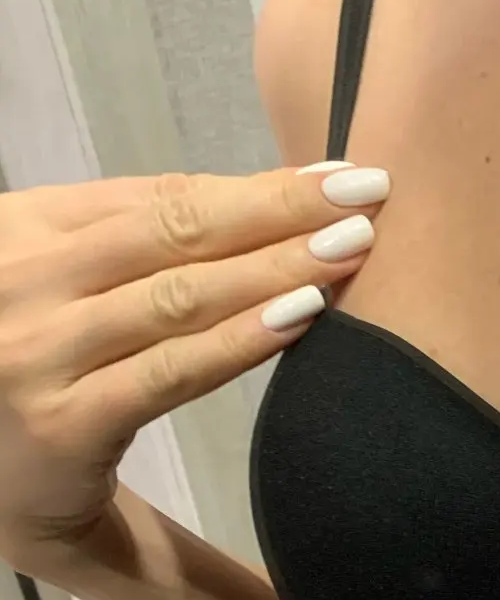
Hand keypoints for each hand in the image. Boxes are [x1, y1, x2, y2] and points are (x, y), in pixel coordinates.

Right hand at [0, 162, 388, 568]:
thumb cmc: (41, 368)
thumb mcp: (68, 284)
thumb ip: (142, 244)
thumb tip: (273, 199)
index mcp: (24, 227)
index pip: (158, 197)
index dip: (252, 185)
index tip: (333, 177)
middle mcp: (23, 278)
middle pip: (174, 231)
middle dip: (279, 210)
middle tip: (366, 193)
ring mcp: (39, 351)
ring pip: (179, 296)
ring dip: (276, 267)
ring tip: (352, 249)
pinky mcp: (65, 422)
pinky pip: (171, 372)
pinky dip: (241, 340)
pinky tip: (301, 316)